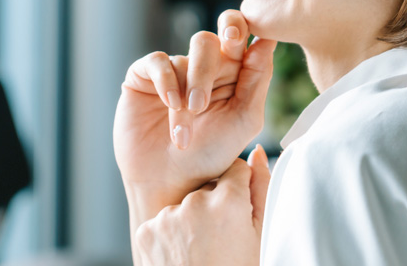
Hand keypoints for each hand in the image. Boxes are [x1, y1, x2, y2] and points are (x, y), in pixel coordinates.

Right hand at [115, 9, 276, 207]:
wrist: (169, 180)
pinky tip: (170, 105)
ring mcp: (176, 68)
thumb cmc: (211, 153)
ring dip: (192, 86)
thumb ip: (257, 81)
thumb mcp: (244, 120)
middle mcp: (206, 65)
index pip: (240, 34)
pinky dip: (167, 82)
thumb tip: (267, 41)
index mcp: (234, 71)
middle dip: (210, 65)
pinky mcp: (145, 75)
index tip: (239, 38)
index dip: (241, 26)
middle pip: (212, 40)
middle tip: (204, 95)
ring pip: (183, 56)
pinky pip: (158, 61)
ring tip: (188, 119)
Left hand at [135, 146, 271, 265]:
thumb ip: (261, 187)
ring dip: (191, 217)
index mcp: (228, 200)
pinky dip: (171, 233)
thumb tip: (256, 152)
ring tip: (201, 248)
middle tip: (221, 237)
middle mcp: (193, 202)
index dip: (240, 190)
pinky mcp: (146, 232)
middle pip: (208, 186)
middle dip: (215, 203)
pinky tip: (182, 254)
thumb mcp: (260, 235)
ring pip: (184, 203)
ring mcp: (165, 217)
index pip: (235, 168)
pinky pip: (163, 221)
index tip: (239, 212)